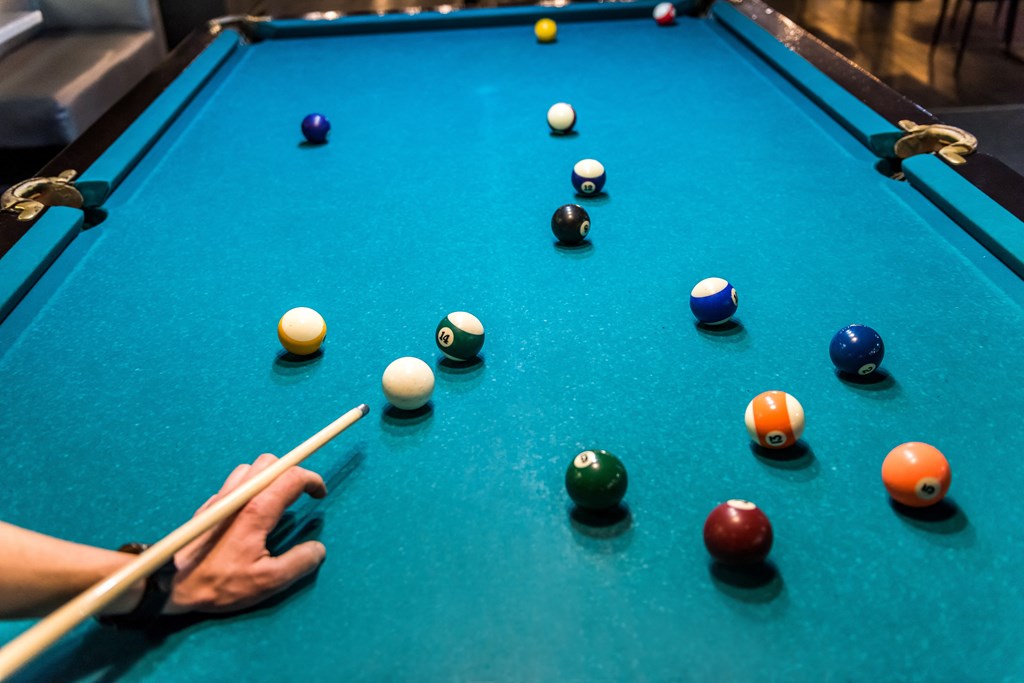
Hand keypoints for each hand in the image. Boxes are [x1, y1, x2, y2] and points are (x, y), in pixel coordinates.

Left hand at [165, 454, 327, 613]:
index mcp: (256, 509)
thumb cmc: (219, 583)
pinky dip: (251, 487)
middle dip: (291, 472)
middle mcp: (238, 495)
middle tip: (300, 495)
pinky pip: (234, 483)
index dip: (312, 480)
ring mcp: (220, 497)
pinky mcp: (208, 506)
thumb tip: (318, 549)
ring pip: (250, 468)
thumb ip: (299, 563)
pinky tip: (251, 512)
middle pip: (270, 462)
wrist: (170, 584)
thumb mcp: (267, 582)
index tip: (319, 495)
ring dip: (269, 477)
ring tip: (277, 500)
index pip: (291, 476)